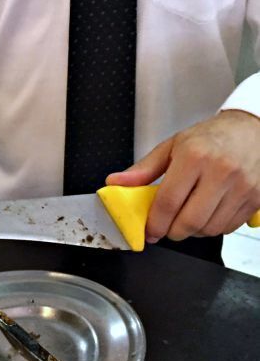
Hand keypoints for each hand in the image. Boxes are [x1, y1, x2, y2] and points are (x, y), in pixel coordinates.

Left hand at [107, 110, 259, 240]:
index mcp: (194, 156)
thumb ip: (143, 169)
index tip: (149, 230)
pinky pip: (227, 228)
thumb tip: (116, 183)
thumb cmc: (210, 138)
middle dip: (172, 231)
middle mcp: (221, 171)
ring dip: (193, 231)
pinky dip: (213, 227)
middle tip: (167, 225)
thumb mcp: (172, 146)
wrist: (252, 129)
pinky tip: (208, 212)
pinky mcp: (256, 198)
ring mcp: (242, 186)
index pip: (168, 203)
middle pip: (189, 222)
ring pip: (209, 229)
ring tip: (189, 215)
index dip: (154, 223)